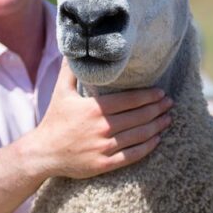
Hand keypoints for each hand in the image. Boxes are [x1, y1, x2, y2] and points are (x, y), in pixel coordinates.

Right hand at [26, 62, 172, 179]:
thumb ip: (70, 70)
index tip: (161, 92)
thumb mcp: (60, 92)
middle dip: (157, 109)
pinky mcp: (104, 164)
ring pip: (139, 136)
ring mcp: (104, 148)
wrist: (43, 153)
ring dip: (157, 126)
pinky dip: (148, 147)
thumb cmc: (54, 121)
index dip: (148, 96)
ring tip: (167, 118)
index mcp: (93, 109)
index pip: (129, 101)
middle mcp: (101, 128)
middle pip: (138, 117)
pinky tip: (157, 139)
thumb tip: (75, 47)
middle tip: (169, 103)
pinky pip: (132, 156)